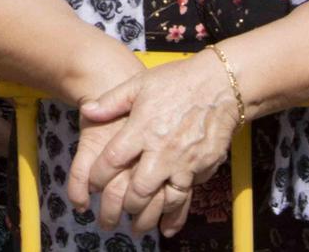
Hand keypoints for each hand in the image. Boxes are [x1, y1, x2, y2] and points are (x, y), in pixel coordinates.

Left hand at [71, 54, 235, 236]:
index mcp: (142, 128)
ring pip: (162, 200)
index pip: (112, 160)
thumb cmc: (178, 81)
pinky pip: (186, 197)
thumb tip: (87, 110)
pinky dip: (176, 215)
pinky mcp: (202, 168)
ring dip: (148, 216)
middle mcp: (162, 150)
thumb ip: (112, 101)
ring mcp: (184, 162)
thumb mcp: (140, 84)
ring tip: (136, 226)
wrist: (221, 85)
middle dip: (122, 204)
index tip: (92, 185)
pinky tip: (168, 226)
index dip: (98, 177)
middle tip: (113, 213)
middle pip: (137, 189)